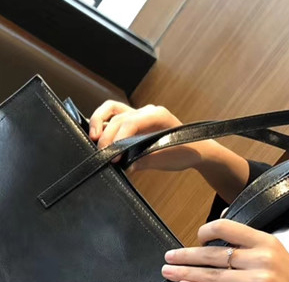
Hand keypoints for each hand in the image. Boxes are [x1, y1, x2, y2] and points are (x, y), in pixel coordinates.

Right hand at [89, 100, 208, 171]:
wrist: (195, 150)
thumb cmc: (184, 152)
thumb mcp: (166, 159)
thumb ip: (145, 161)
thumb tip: (126, 165)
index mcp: (157, 115)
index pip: (130, 122)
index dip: (117, 138)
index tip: (112, 156)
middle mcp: (146, 111)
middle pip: (117, 117)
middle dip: (106, 135)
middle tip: (101, 154)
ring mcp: (138, 114)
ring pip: (111, 110)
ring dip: (99, 122)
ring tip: (93, 139)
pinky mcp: (133, 122)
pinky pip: (113, 117)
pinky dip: (103, 125)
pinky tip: (97, 137)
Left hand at [161, 219, 288, 281]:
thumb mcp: (276, 257)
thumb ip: (250, 246)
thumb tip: (219, 231)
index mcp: (266, 242)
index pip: (227, 228)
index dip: (205, 232)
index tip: (194, 239)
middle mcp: (263, 258)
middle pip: (213, 254)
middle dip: (185, 256)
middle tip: (168, 258)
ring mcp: (260, 280)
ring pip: (212, 275)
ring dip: (185, 273)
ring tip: (168, 273)